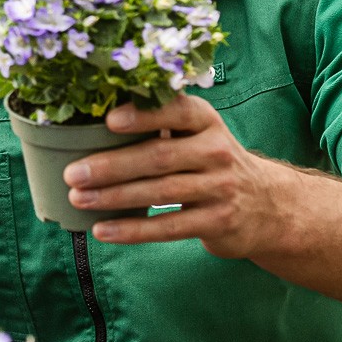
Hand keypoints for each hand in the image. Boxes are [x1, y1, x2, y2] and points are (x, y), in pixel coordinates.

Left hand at [64, 94, 297, 258]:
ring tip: (79, 199)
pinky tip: (103, 230)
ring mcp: (219, 188)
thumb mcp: (200, 133)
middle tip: (73, 173)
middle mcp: (216, 151)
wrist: (268, 205)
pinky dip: (132, 230)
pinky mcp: (217, 222)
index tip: (109, 120)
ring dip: (114, 197)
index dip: (143, 115)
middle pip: (158, 157)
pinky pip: (168, 227)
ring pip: (159, 193)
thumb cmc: (213, 161)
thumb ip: (163, 122)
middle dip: (111, 165)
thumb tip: (94, 118)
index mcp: (207, 121)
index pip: (176, 111)